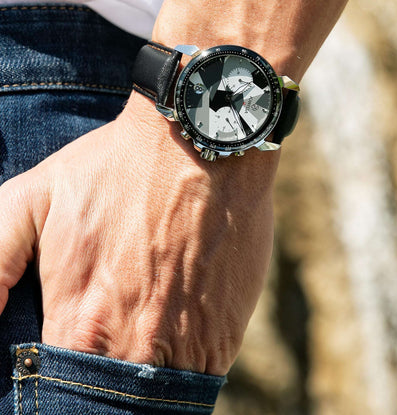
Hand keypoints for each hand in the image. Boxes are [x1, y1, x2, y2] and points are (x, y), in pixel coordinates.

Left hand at [0, 92, 277, 374]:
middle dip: (104, 390)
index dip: (59, 391)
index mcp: (79, 325)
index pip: (58, 396)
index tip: (69, 365)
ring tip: (140, 332)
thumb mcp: (33, 198)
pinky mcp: (225, 333)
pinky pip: (199, 375)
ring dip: (145, 379)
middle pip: (112, 405)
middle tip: (106, 344)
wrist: (199, 145)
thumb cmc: (116, 167)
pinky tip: (174, 319)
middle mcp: (133, 349)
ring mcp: (186, 344)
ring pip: (158, 398)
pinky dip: (182, 362)